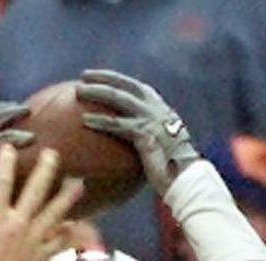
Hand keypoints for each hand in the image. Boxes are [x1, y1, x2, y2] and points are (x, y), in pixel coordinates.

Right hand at [0, 143, 83, 260]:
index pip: (1, 184)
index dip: (4, 163)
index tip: (8, 147)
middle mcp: (18, 224)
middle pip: (36, 190)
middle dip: (45, 170)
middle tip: (53, 153)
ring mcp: (34, 239)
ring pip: (54, 212)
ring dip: (67, 196)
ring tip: (78, 182)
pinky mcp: (44, 255)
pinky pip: (59, 240)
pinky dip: (67, 232)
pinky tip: (74, 224)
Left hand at [76, 68, 197, 192]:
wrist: (187, 178)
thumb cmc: (173, 171)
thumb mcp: (161, 150)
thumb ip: (147, 141)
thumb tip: (133, 150)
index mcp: (160, 109)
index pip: (135, 87)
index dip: (116, 79)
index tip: (100, 76)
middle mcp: (156, 108)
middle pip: (124, 86)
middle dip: (103, 78)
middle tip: (84, 76)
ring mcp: (150, 119)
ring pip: (118, 99)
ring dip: (96, 92)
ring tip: (78, 91)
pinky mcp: (144, 134)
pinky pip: (117, 125)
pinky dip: (100, 121)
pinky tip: (84, 120)